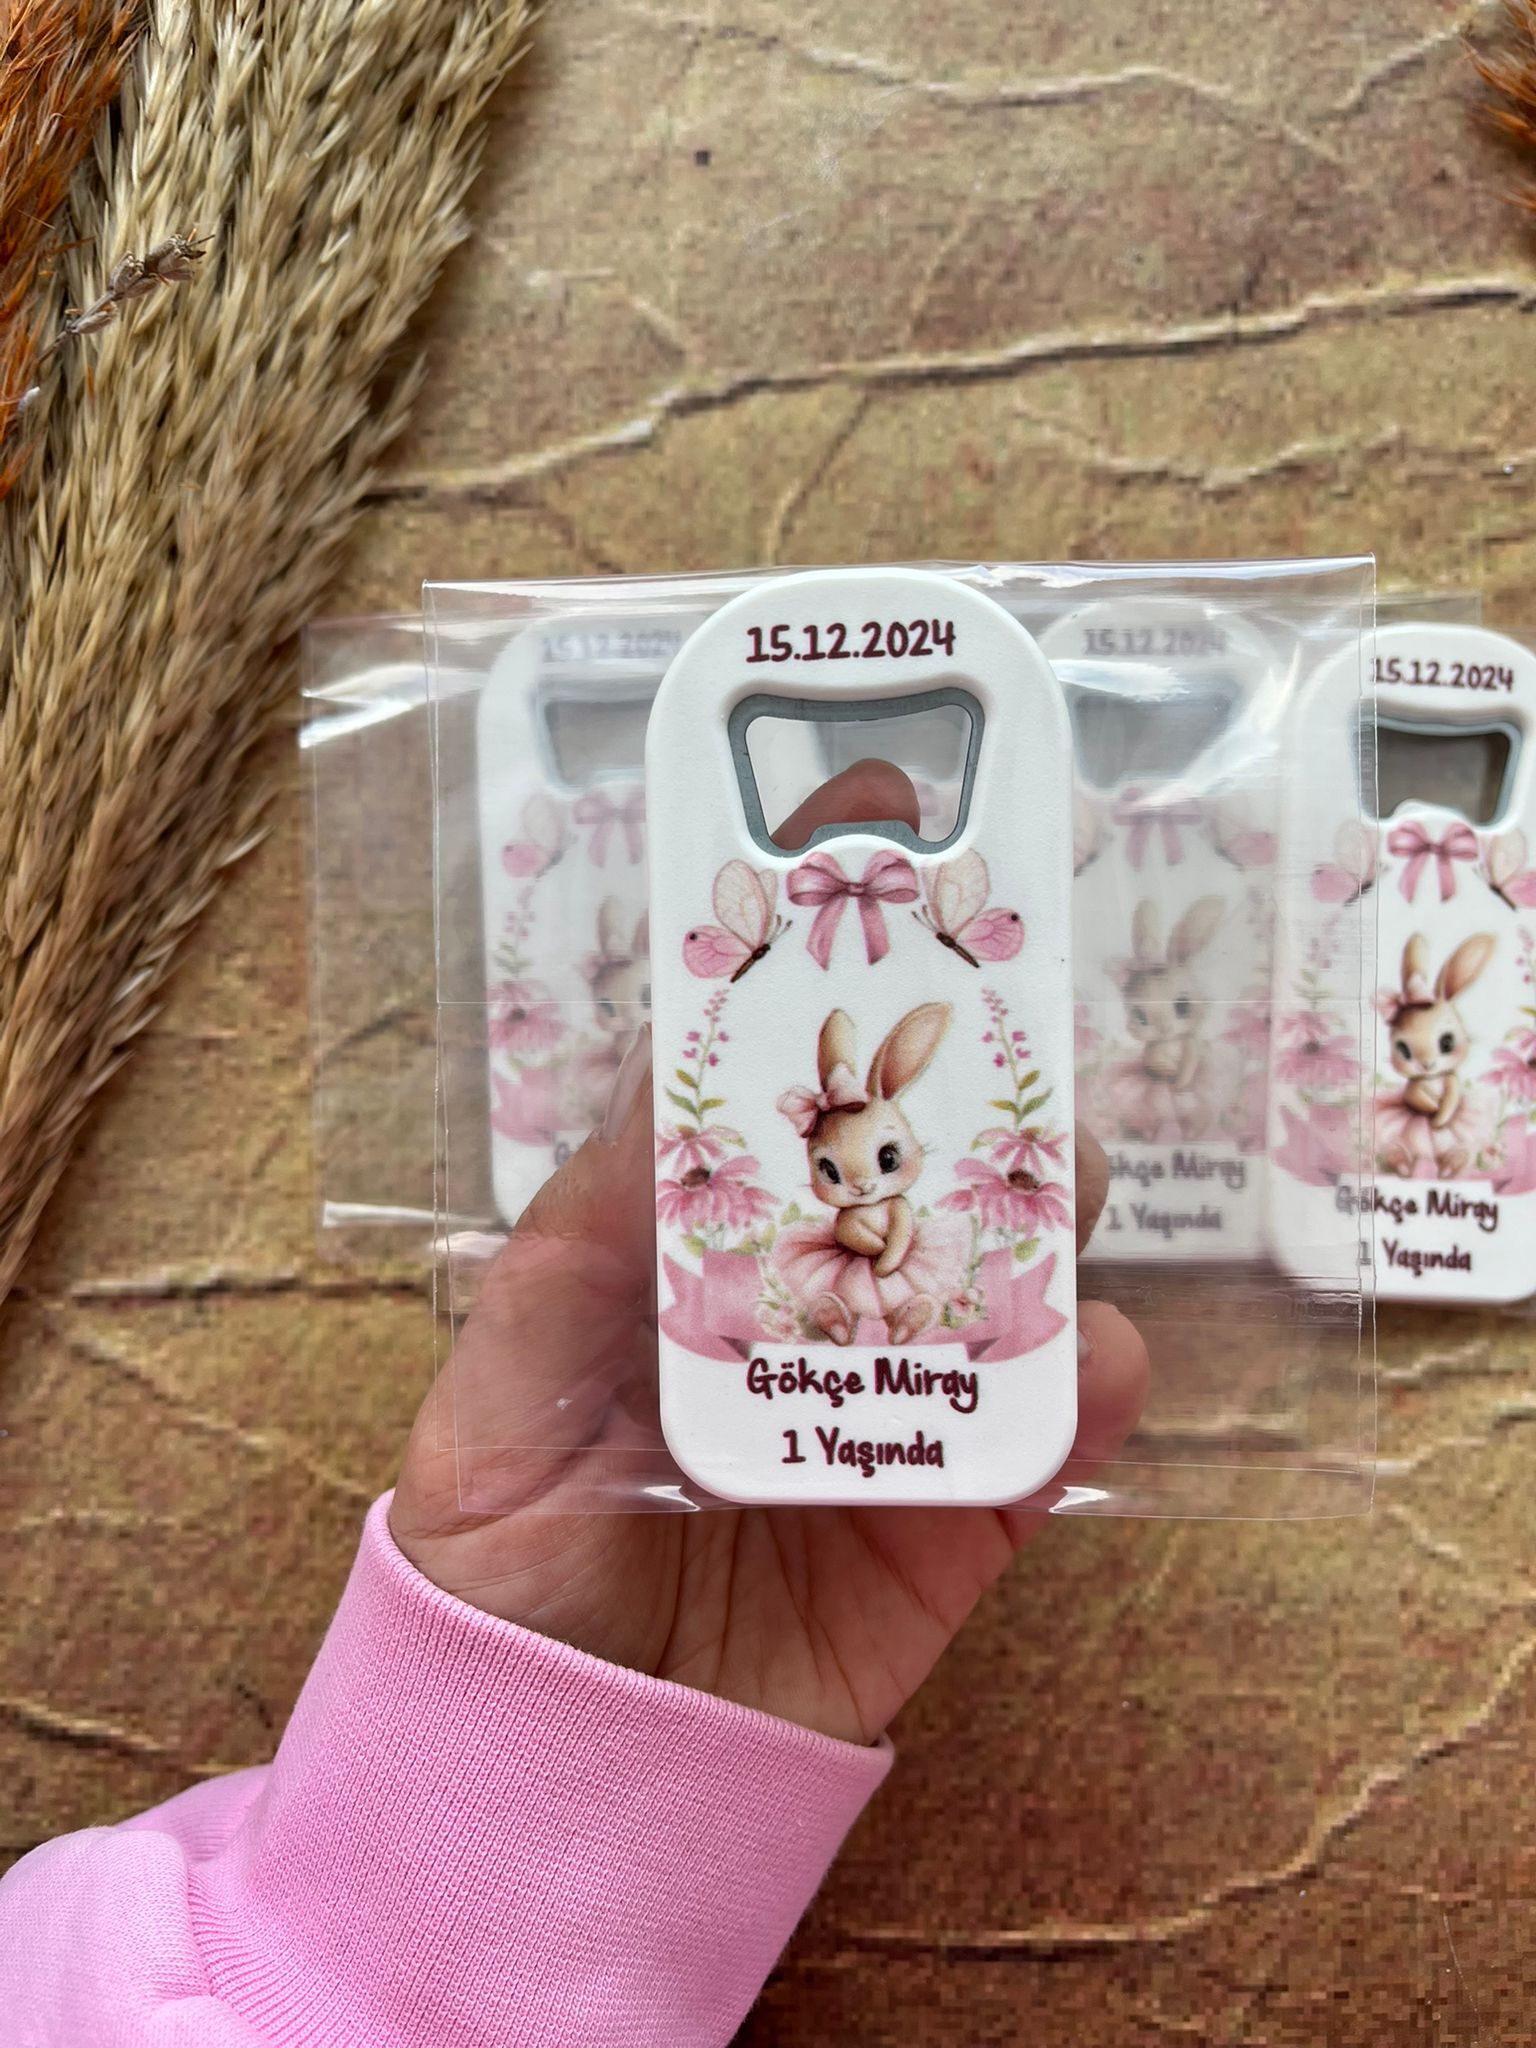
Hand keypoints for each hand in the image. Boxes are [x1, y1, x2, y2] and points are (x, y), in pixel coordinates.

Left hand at [392, 764, 1148, 1746]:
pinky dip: (1078, 1402)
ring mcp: (889, 1431)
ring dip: (1045, 1229)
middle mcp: (807, 1333)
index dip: (825, 1022)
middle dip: (965, 1104)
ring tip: (1076, 1163)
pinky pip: (1033, 1459)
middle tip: (1014, 1009)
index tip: (870, 898)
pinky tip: (1101, 1349)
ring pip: (994, 1301)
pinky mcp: (951, 1543)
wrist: (550, 1773)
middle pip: (913, 1195)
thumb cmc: (495, 1562)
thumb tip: (665, 1084)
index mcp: (699, 1277)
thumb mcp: (498, 1377)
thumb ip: (578, 1240)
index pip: (780, 1131)